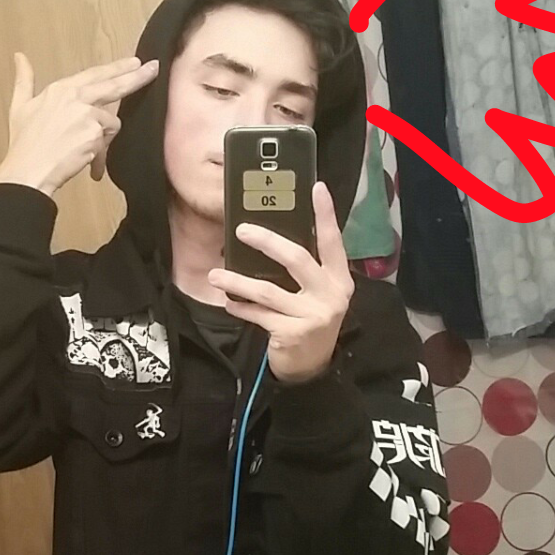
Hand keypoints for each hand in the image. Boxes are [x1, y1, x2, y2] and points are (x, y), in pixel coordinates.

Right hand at [0, 52, 158, 196]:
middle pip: (115, 84)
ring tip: (82, 152)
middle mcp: (76, 96)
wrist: (28, 170)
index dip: (117, 68)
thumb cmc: (25, 144)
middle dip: (137, 76)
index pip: (96, 74)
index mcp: (61, 89)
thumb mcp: (20, 106)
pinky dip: (100, 155)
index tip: (134, 62)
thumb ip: (24, 80)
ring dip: (102, 139)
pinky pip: (108, 143)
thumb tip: (19, 57)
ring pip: (111, 123)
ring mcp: (87, 114)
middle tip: (154, 68)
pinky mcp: (95, 133)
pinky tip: (85, 162)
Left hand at [208, 182, 354, 383]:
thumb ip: (305, 271)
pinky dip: (241, 308)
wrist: (312, 367)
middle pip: (297, 259)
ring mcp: (313, 315)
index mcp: (339, 279)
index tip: (316, 188)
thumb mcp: (316, 294)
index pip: (333, 241)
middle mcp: (331, 295)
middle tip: (241, 230)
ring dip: (238, 282)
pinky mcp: (293, 333)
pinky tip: (229, 303)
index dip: (326, 215)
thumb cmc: (309, 320)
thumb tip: (269, 239)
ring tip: (216, 276)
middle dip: (267, 242)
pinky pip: (259, 314)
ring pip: (268, 291)